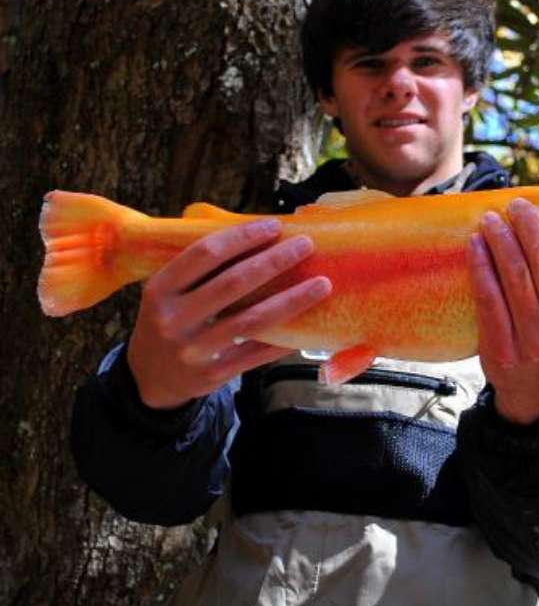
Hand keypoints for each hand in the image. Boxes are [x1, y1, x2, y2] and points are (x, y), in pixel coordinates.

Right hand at [127, 219, 330, 409]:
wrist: (149, 380)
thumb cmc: (169, 322)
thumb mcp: (166, 293)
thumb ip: (199, 270)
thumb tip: (257, 235)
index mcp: (160, 289)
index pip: (205, 254)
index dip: (242, 237)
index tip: (274, 225)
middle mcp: (174, 319)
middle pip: (233, 283)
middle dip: (274, 261)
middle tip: (306, 245)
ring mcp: (193, 350)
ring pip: (251, 320)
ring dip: (291, 300)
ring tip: (322, 284)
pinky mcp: (213, 375)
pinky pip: (256, 354)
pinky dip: (284, 339)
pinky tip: (308, 324)